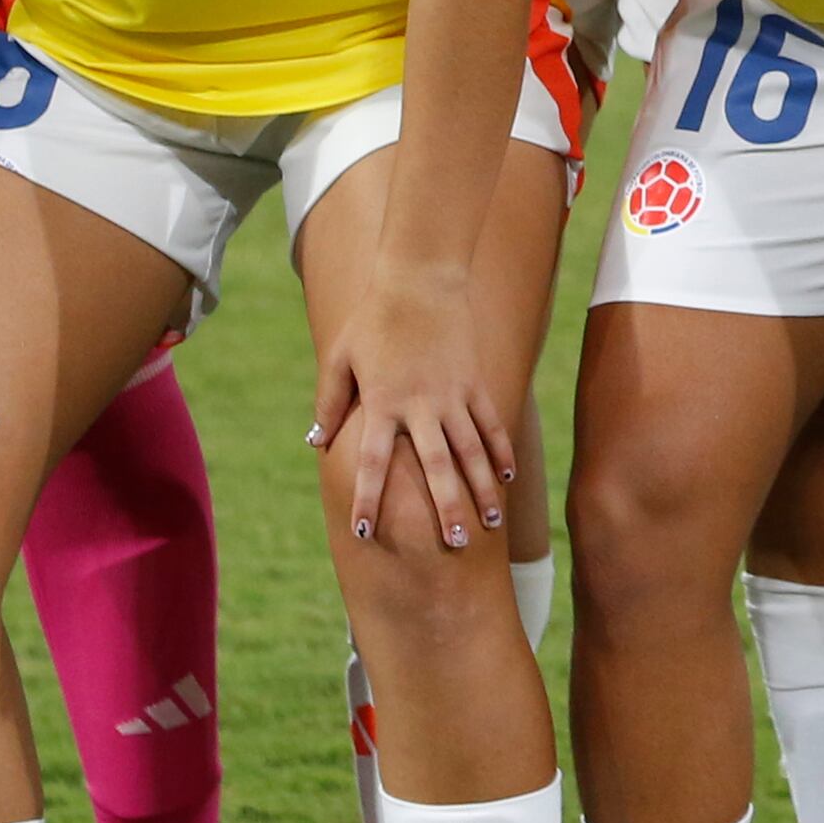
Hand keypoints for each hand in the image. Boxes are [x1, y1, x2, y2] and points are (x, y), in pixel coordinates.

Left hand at [305, 297, 511, 549]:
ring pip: (472, 451)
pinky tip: (508, 478)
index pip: (374, 462)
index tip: (365, 532)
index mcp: (383, 403)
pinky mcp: (475, 381)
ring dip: (481, 489)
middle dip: (446, 507)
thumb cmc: (373, 317)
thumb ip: (330, 401)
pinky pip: (490, 423)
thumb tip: (315, 440)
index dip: (369, 497)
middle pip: (436, 466)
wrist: (421, 277)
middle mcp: (421, 405)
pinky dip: (500, 451)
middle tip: (455, 545)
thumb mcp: (340, 356)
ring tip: (490, 524)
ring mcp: (453, 394)